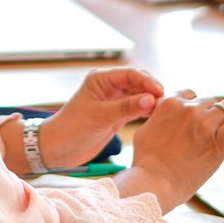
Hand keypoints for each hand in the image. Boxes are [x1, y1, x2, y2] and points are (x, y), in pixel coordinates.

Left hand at [39, 67, 163, 168]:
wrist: (58, 148)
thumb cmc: (73, 128)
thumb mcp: (101, 117)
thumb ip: (126, 107)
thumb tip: (152, 99)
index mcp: (101, 79)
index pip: (130, 74)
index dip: (147, 82)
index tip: (160, 94)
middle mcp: (109, 87)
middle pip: (138, 82)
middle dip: (152, 90)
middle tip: (165, 104)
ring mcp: (113, 101)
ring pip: (139, 95)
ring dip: (151, 101)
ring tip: (163, 112)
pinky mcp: (116, 115)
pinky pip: (136, 108)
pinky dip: (146, 111)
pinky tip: (155, 117)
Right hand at [115, 91, 223, 211]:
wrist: (154, 182)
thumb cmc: (146, 161)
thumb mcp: (146, 129)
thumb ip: (160, 117)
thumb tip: (171, 117)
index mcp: (170, 103)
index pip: (190, 94)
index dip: (194, 106)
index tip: (196, 118)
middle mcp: (189, 109)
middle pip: (210, 100)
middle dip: (210, 113)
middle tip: (210, 129)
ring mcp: (205, 124)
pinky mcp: (219, 142)